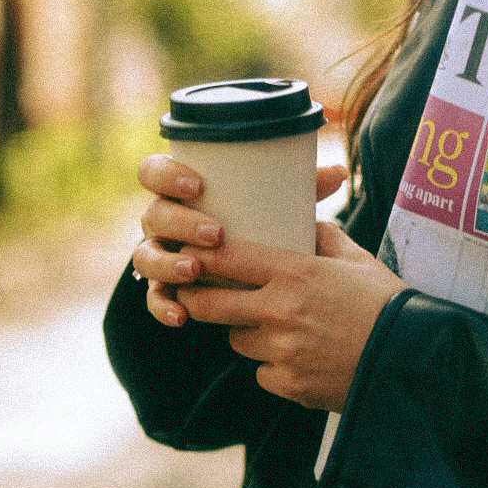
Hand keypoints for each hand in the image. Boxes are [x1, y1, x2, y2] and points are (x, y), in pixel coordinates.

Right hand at [132, 154, 349, 327]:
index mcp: (181, 193)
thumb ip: (301, 190)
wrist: (252, 275)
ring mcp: (160, 256)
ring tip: (196, 271)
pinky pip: (154, 299)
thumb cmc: (260, 229)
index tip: (197, 185)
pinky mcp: (163, 289)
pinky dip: (163, 307)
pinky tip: (181, 315)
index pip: (154, 172)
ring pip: (146, 258)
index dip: (167, 176)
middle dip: (180, 224)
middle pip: (154, 216)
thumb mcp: (278, 208)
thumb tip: (341, 172)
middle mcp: (164, 222)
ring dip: (168, 264)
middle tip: (215, 234)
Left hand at [173, 221, 404, 411]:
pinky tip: (302, 361)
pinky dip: (275, 369)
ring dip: (247, 334)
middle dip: (199, 300)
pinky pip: (263, 374)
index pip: (225, 258)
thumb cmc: (388, 304)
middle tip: (199, 296)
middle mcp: (282, 310)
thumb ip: (323, 237)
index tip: (191, 255)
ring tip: (276, 330)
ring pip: (237, 340)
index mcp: (296, 272)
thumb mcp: (357, 260)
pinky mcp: (291, 385)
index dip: (200, 256)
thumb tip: (303, 221)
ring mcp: (284, 351)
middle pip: (209, 305)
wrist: (416, 358)